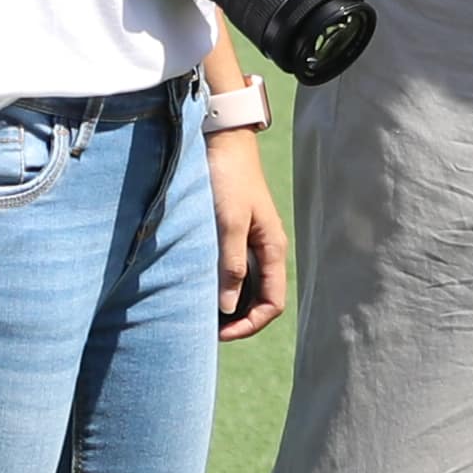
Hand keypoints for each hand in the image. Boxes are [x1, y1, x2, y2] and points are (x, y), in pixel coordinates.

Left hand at [210, 126, 291, 340]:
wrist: (221, 140)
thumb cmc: (228, 178)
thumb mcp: (229, 223)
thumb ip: (231, 265)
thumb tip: (229, 307)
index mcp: (273, 248)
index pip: (273, 303)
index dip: (250, 325)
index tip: (220, 333)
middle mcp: (266, 249)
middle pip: (260, 299)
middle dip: (238, 318)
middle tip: (206, 329)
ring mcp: (251, 241)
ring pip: (245, 285)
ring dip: (228, 302)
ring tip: (200, 312)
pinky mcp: (235, 232)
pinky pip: (232, 268)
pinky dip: (219, 283)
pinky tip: (199, 285)